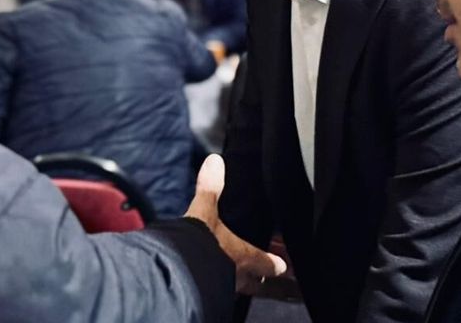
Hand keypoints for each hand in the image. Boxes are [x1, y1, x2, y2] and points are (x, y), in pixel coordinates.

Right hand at [185, 154, 286, 293]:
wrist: (178, 272)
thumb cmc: (201, 244)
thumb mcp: (205, 212)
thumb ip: (211, 189)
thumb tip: (215, 162)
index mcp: (245, 256)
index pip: (268, 264)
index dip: (275, 264)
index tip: (282, 265)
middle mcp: (238, 277)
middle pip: (258, 284)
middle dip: (264, 281)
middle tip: (272, 281)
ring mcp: (224, 290)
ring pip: (239, 291)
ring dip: (240, 285)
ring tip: (238, 281)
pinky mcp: (207, 297)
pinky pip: (219, 295)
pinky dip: (218, 289)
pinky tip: (212, 286)